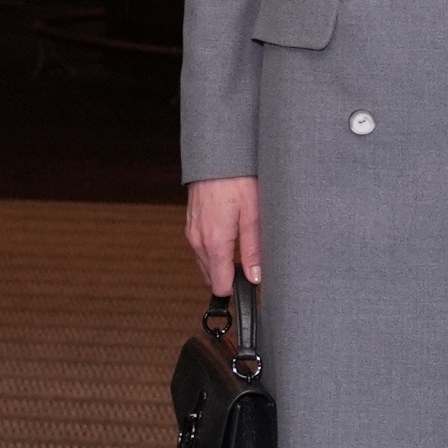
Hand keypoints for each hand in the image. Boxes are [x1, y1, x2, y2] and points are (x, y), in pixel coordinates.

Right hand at [185, 175, 260, 295]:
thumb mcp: (254, 215)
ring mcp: (192, 232)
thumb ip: (253, 250)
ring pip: (206, 263)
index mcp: (214, 242)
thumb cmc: (237, 180)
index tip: (251, 290)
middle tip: (252, 274)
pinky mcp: (191, 224)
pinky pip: (202, 248)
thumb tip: (255, 277)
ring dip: (222, 266)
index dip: (236, 291)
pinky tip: (231, 243)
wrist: (217, 155)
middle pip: (211, 277)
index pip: (219, 284)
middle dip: (229, 280)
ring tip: (243, 259)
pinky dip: (215, 253)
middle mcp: (198, 240)